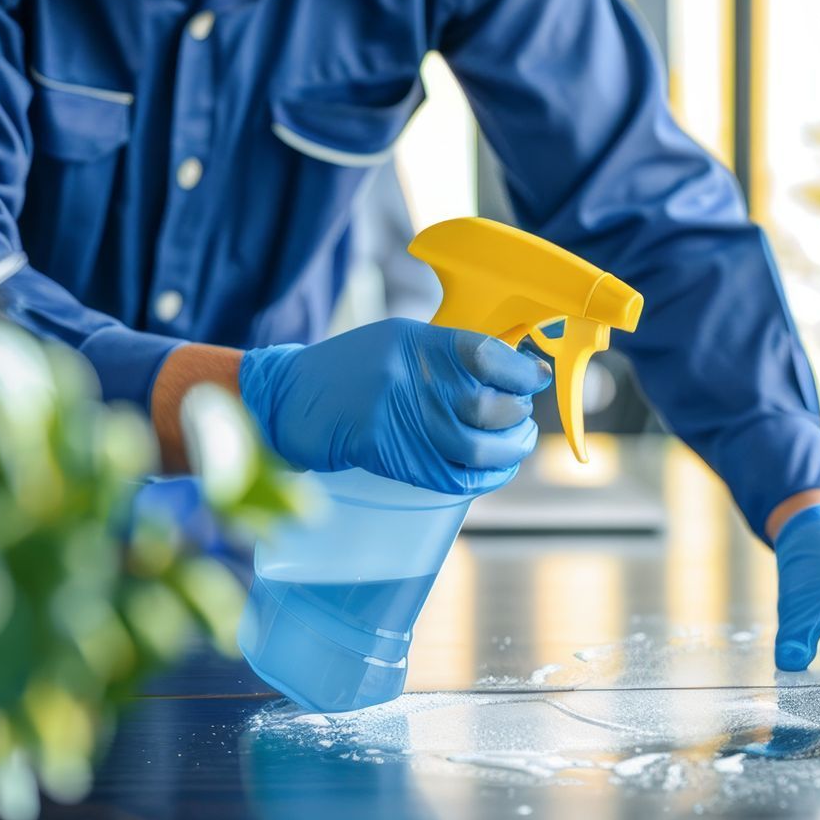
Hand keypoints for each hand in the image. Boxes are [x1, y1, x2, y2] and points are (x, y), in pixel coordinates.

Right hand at [237, 318, 551, 493]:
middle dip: (515, 418)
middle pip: (486, 405)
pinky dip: (479, 478)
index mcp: (414, 340)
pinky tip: (491, 472)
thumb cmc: (345, 373)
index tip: (534, 380)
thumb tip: (510, 372)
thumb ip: (443, 355)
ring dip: (505, 453)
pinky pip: (447, 474)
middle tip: (521, 421)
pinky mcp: (383, 451)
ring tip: (514, 448)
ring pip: (473, 445)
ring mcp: (394, 416)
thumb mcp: (393, 345)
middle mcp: (407, 375)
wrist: (284, 399)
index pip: (486, 353)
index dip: (520, 372)